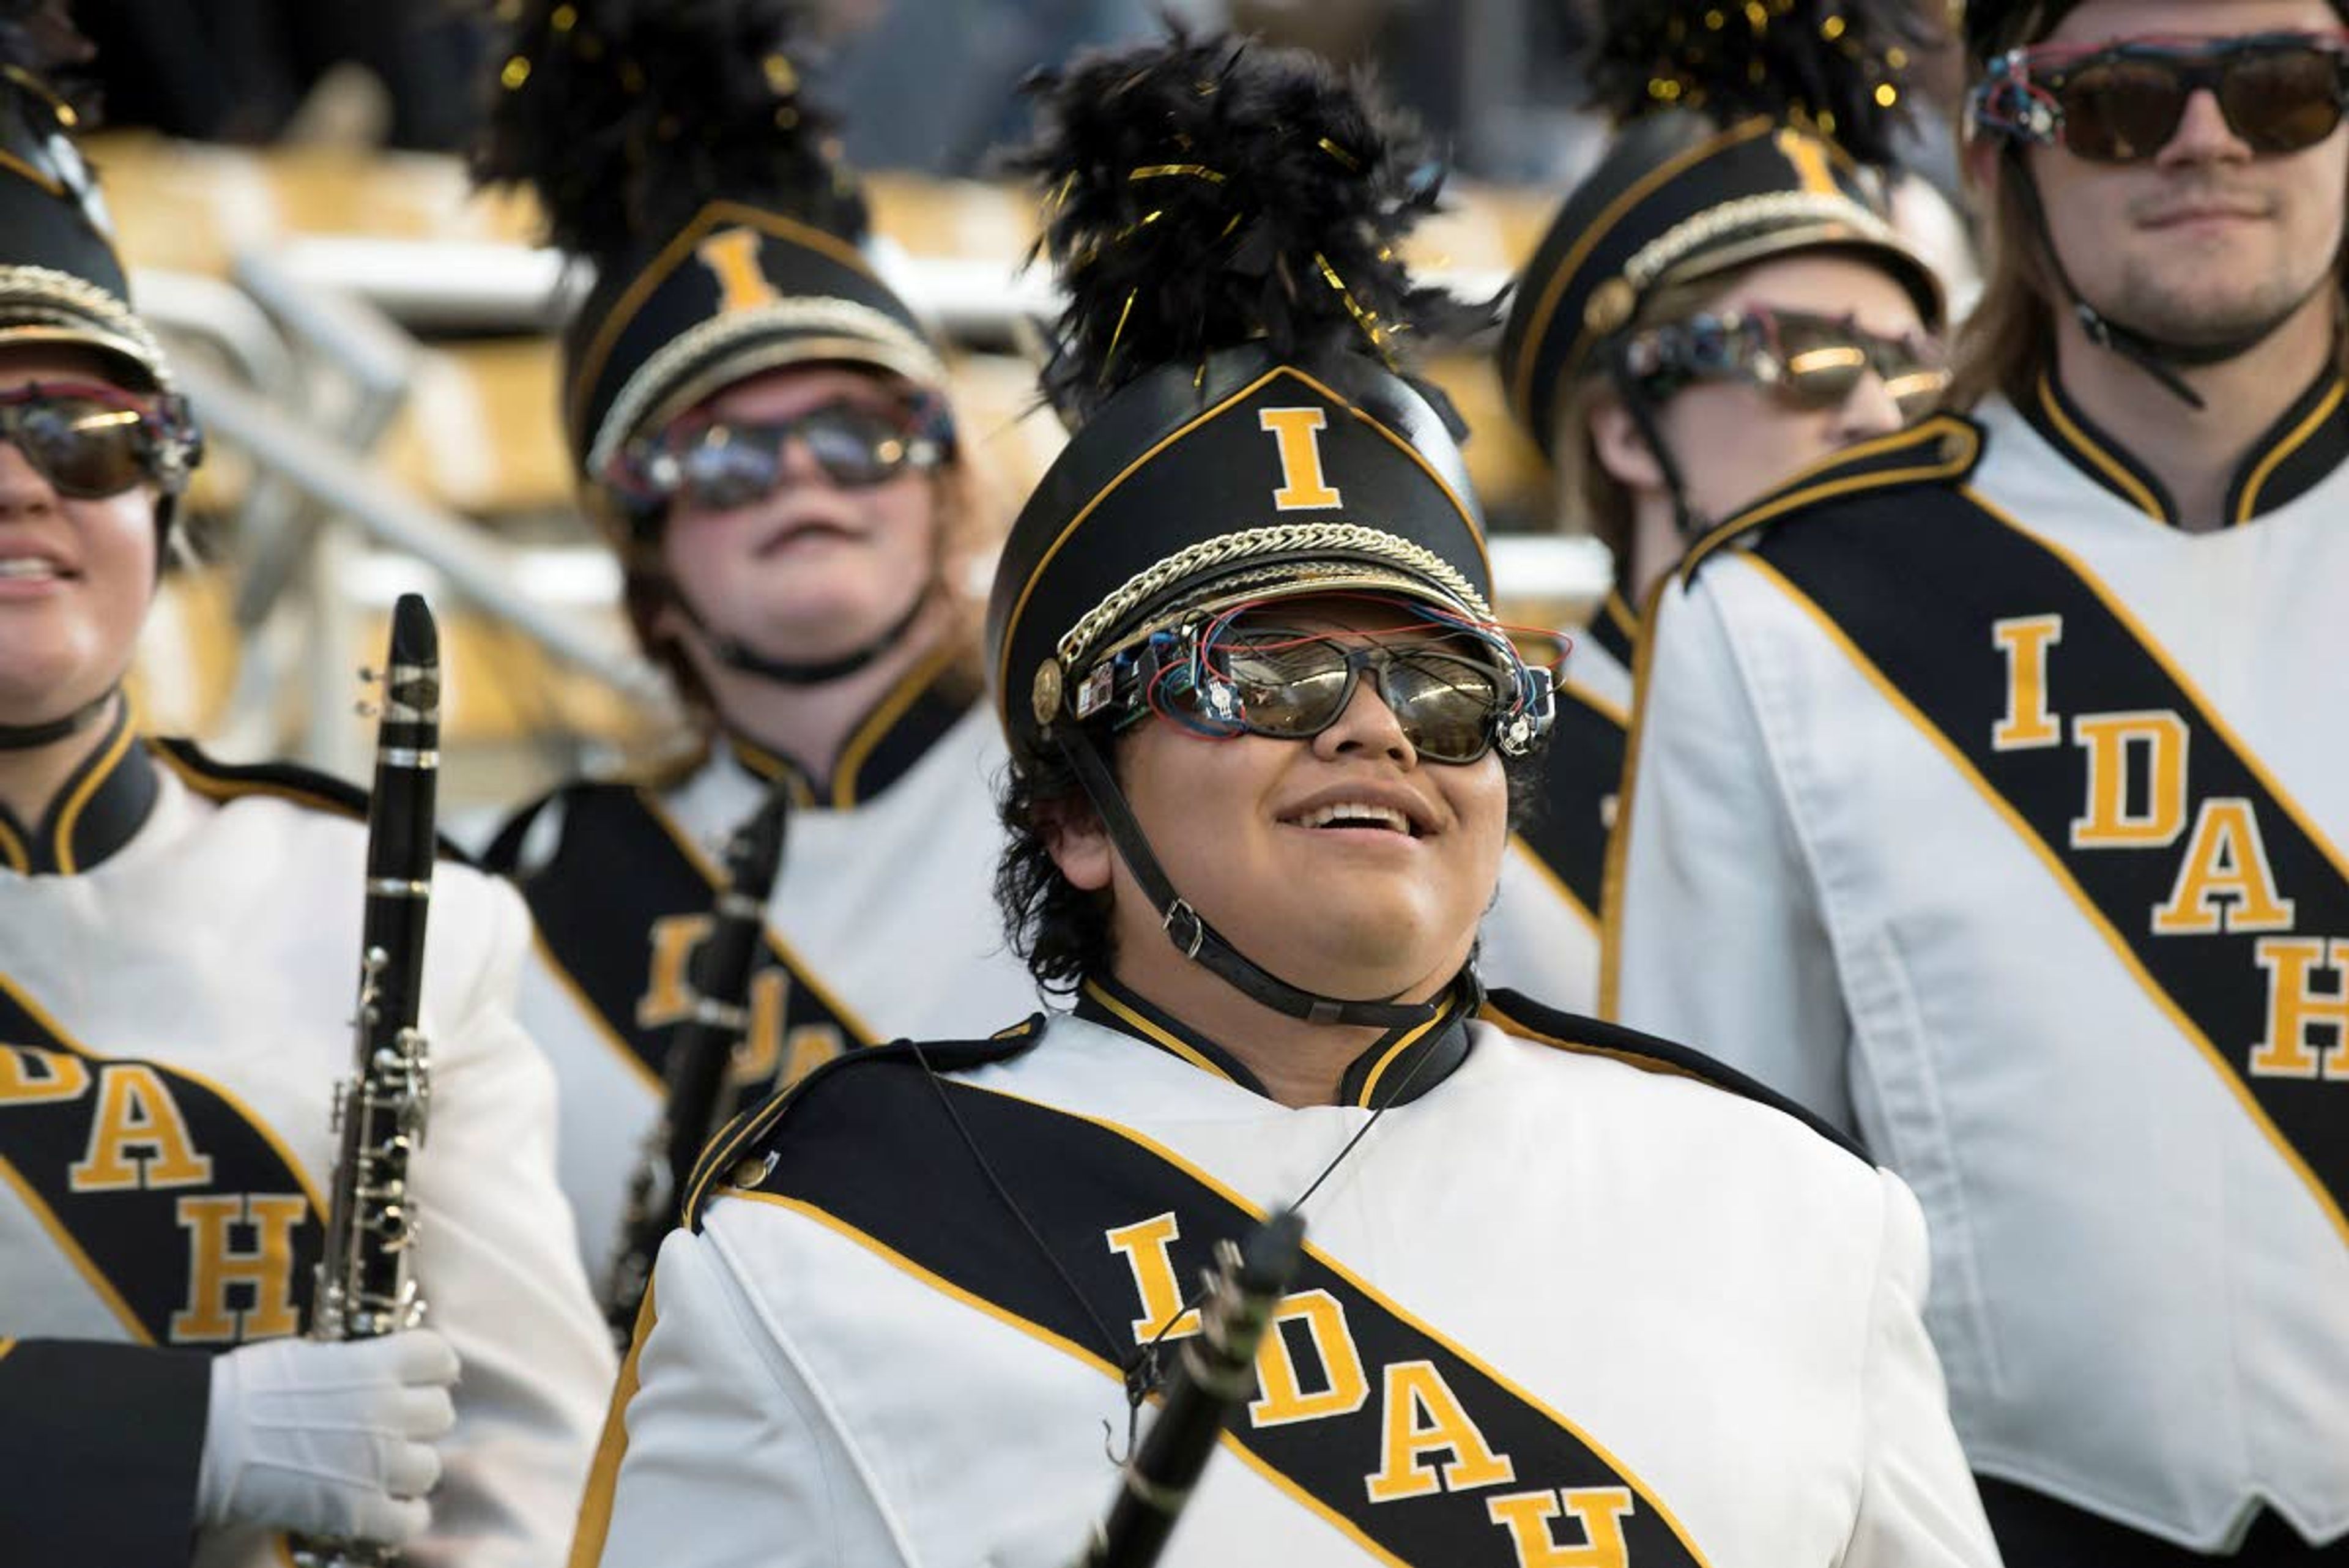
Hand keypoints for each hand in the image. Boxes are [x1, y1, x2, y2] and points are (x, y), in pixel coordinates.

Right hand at [195, 1329, 459, 1545]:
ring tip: (379, 1471)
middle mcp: (387, 1411)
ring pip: (429, 1468)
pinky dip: (403, 1518)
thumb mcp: (306, 1355)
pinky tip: (387, 1513)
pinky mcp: (356, 1510)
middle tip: (390, 1429)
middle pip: (440, 1414)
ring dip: (408, 1470)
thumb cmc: (242, 1389)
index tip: (418, 1380)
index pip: (439, 1358)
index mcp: (376, 1365)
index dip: (431, 1371)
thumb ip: (350, 1363)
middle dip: (417, 1421)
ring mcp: (376, 1463)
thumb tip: (367, 1368)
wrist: (203, 1438)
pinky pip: (410, 1520)